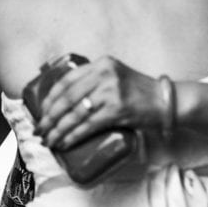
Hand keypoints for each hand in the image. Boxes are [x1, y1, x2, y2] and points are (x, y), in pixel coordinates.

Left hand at [34, 56, 163, 149]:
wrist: (167, 101)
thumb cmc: (138, 93)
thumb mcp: (114, 77)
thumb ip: (93, 82)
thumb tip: (62, 101)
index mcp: (101, 64)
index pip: (67, 81)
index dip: (50, 98)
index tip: (41, 112)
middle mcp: (104, 74)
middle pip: (67, 98)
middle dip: (50, 117)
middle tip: (40, 130)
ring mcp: (111, 91)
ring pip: (75, 113)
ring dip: (59, 130)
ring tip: (49, 140)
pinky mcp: (118, 109)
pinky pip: (89, 125)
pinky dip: (74, 135)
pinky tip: (65, 142)